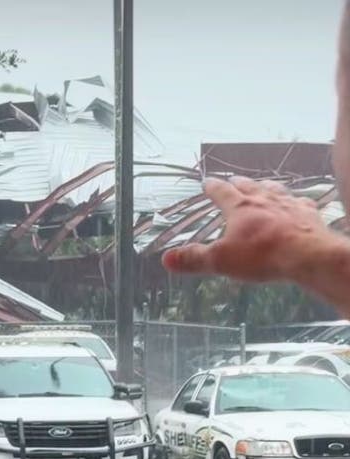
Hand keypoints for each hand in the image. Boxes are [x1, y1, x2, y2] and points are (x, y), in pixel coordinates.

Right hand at [161, 176, 330, 281]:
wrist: (308, 256)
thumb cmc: (262, 256)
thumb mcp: (220, 261)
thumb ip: (193, 259)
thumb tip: (166, 259)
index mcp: (239, 208)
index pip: (221, 192)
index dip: (212, 187)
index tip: (206, 182)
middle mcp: (264, 200)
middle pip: (249, 186)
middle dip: (239, 182)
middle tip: (234, 179)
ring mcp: (289, 205)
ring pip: (276, 190)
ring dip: (267, 187)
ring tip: (264, 185)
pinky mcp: (309, 214)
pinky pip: (302, 202)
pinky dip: (297, 201)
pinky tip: (299, 203)